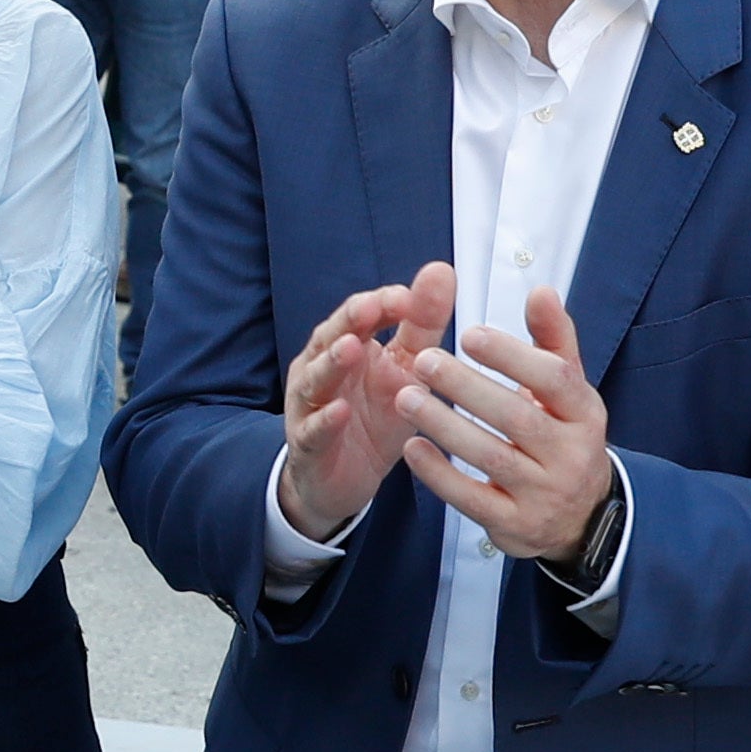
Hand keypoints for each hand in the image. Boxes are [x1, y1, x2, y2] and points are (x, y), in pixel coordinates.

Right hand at [276, 265, 454, 545]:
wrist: (342, 481)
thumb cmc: (373, 419)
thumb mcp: (406, 370)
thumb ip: (421, 324)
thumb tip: (441, 270)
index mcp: (347, 345)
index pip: (362, 314)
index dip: (383, 303)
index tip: (410, 296)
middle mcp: (321, 368)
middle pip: (332, 336)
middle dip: (350, 320)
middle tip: (372, 305)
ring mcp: (310, 405)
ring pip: (316, 378)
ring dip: (332, 362)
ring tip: (351, 348)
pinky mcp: (308, 443)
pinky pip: (314, 428)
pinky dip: (326, 419)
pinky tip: (340, 410)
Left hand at [392, 290, 614, 563]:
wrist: (580, 518)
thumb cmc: (563, 436)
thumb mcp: (568, 391)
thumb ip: (552, 340)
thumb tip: (541, 289)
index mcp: (585, 414)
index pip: (554, 378)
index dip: (512, 355)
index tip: (469, 334)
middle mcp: (571, 455)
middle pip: (516, 417)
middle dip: (466, 387)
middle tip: (424, 360)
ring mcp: (544, 494)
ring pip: (490, 456)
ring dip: (444, 425)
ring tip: (406, 397)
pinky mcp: (515, 524)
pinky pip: (472, 498)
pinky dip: (439, 474)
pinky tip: (411, 447)